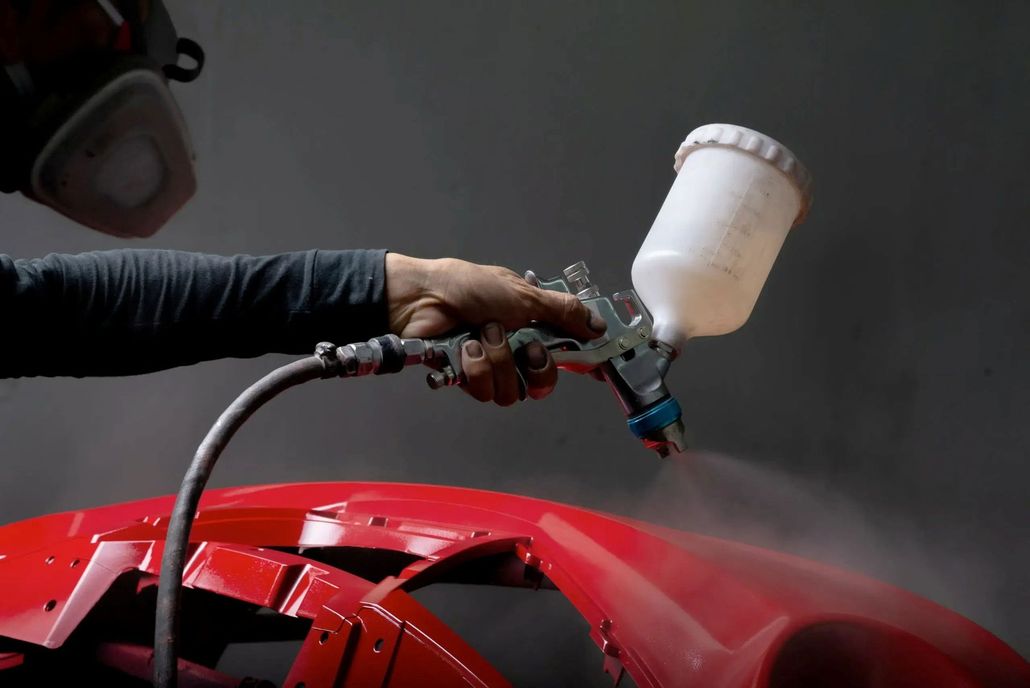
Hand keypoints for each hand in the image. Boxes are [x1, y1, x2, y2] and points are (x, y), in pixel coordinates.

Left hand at [385, 253, 606, 404]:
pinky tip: (465, 348)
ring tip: (481, 336)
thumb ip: (564, 312)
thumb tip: (599, 325)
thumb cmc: (472, 288)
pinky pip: (485, 390)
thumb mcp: (526, 295)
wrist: (424, 298)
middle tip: (525, 347)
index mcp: (533, 327)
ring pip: (512, 390)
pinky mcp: (467, 379)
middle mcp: (515, 350)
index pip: (565, 352)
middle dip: (535, 367)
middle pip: (543, 384)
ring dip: (498, 360)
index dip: (580, 364)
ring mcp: (491, 366)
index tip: (595, 370)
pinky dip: (476, 366)